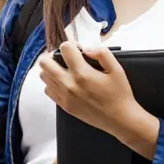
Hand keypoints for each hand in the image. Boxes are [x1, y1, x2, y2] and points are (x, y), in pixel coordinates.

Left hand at [39, 43, 157, 155]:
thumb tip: (87, 49)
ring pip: (43, 76)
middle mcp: (69, 84)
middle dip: (55, 55)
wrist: (120, 119)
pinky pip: (48, 90)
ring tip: (65, 69)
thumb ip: (102, 53)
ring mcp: (65, 96)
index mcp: (82, 74)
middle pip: (45, 62)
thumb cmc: (119, 94)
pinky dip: (53, 83)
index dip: (72, 44)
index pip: (64, 49)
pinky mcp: (64, 106)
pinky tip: (65, 82)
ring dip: (52, 69)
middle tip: (67, 58)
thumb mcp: (117, 69)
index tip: (79, 50)